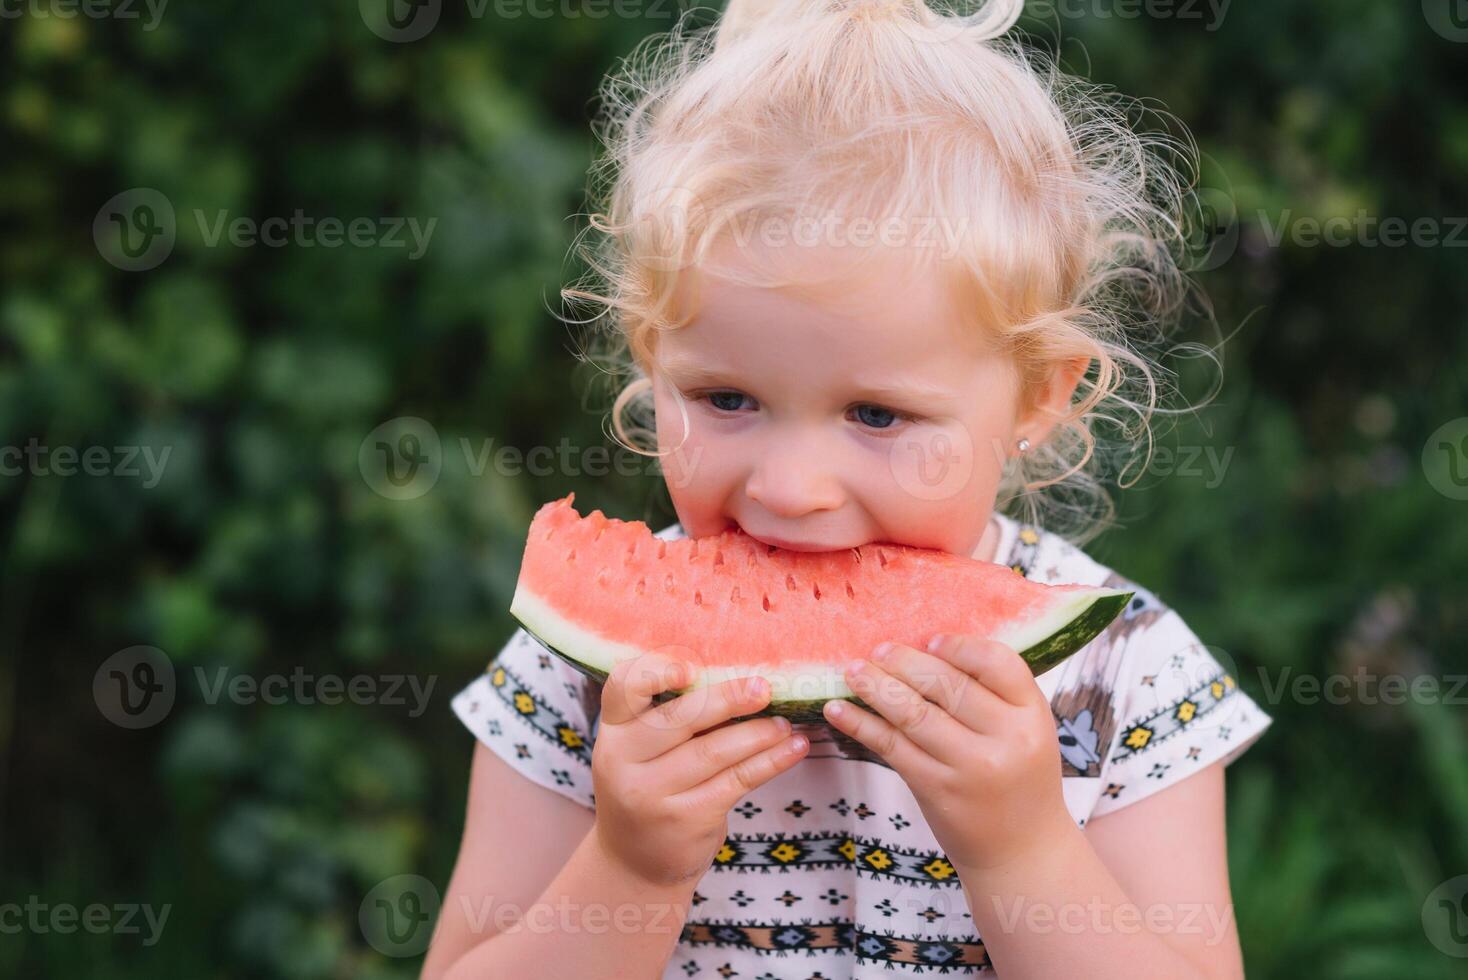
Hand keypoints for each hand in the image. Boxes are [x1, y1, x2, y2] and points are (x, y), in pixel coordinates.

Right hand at [591, 653, 809, 886]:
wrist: (635, 865)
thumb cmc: (649, 790)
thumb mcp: (640, 754)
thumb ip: (671, 719)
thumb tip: (739, 677)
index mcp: (613, 732)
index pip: (622, 687)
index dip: (654, 672)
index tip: (692, 668)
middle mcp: (623, 761)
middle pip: (679, 719)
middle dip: (728, 699)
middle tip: (764, 687)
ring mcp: (653, 794)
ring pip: (713, 751)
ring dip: (758, 733)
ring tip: (786, 722)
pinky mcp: (687, 819)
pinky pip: (736, 781)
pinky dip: (771, 761)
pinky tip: (794, 749)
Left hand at [823, 635, 1074, 873]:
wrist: (1022, 852)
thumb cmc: (1018, 780)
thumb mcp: (1026, 734)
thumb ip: (994, 697)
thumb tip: (928, 649)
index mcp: (1034, 717)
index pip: (998, 663)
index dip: (960, 646)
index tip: (931, 640)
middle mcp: (1006, 740)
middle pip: (948, 684)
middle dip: (906, 662)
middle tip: (879, 648)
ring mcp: (970, 767)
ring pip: (913, 712)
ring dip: (876, 687)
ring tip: (852, 670)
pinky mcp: (936, 790)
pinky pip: (891, 747)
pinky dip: (861, 724)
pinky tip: (837, 710)